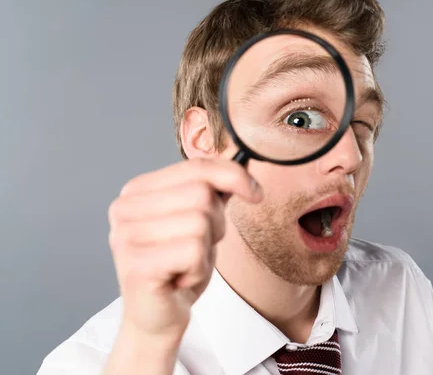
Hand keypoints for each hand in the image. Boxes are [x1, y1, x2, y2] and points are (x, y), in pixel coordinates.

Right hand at [107, 157, 262, 340]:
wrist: (159, 316)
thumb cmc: (179, 266)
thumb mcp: (201, 220)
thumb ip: (214, 191)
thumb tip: (243, 169)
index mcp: (138, 190)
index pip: (196, 167)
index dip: (234, 176)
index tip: (255, 193)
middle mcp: (125, 208)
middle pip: (202, 193)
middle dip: (216, 224)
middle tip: (198, 248)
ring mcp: (126, 235)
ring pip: (200, 222)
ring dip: (206, 250)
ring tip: (186, 264)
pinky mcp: (136, 264)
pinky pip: (193, 251)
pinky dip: (199, 269)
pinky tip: (181, 278)